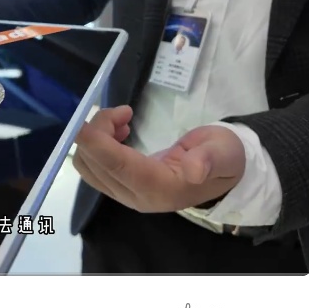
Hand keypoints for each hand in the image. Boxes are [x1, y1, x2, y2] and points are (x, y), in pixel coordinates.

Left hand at [72, 106, 245, 212]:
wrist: (223, 172)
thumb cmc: (223, 157)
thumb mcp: (225, 153)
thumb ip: (210, 159)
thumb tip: (194, 169)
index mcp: (162, 189)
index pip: (118, 166)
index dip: (96, 143)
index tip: (84, 121)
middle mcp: (138, 196)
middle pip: (96, 164)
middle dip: (98, 131)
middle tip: (124, 111)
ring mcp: (126, 194)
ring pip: (88, 166)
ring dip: (94, 138)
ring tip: (122, 120)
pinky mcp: (120, 187)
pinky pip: (93, 167)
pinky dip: (95, 146)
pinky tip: (118, 132)